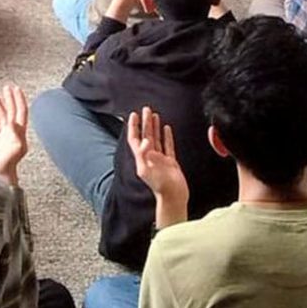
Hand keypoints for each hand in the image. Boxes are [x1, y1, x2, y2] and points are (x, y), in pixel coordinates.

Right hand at [0, 85, 28, 184]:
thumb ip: (15, 136)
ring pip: (2, 117)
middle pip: (12, 111)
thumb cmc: (7, 165)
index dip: (19, 99)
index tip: (16, 88)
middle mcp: (13, 133)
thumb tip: (14, 123)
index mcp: (19, 132)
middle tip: (6, 86)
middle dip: (10, 98)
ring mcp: (5, 137)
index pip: (21, 111)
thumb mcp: (13, 149)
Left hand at [127, 108, 188, 227]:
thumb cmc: (160, 187)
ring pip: (156, 139)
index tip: (133, 115)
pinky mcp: (170, 162)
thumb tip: (145, 140)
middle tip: (146, 109)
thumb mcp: (148, 171)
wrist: (174, 198)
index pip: (135, 139)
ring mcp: (160, 159)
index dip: (133, 127)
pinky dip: (167, 137)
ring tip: (154, 115)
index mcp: (142, 159)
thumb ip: (145, 155)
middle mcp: (150, 157)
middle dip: (145, 122)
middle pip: (146, 136)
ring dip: (154, 127)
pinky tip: (166, 128)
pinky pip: (168, 146)